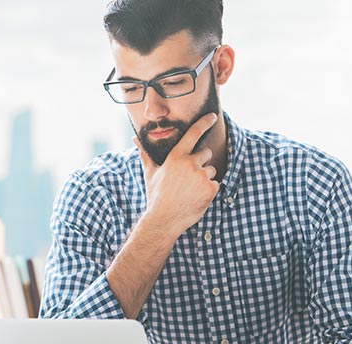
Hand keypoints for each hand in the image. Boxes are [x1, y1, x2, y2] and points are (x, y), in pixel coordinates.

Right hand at [134, 112, 218, 238]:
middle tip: (189, 177)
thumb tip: (135, 139)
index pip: (193, 134)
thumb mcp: (150, 173)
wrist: (164, 219)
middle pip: (206, 153)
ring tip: (190, 190)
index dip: (204, 123)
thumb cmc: (156, 195)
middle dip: (201, 163)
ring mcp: (201, 176)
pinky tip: (196, 197)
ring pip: (211, 170)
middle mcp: (190, 163)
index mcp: (176, 156)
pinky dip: (209, 191)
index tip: (212, 116)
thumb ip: (145, 154)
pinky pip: (216, 184)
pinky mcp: (210, 189)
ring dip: (205, 178)